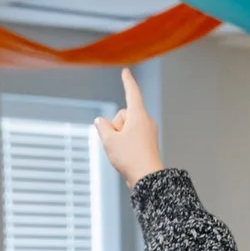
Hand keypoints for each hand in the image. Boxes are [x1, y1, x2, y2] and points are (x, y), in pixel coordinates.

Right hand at [92, 68, 164, 187]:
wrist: (147, 179)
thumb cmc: (130, 158)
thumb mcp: (109, 140)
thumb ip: (102, 127)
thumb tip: (101, 122)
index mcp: (138, 115)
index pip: (132, 92)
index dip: (127, 81)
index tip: (126, 71)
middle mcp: (146, 121)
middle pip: (122, 115)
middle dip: (115, 126)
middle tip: (118, 143)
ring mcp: (148, 132)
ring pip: (125, 128)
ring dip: (119, 137)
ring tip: (123, 152)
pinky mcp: (147, 143)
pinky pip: (130, 138)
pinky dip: (124, 144)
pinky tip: (126, 157)